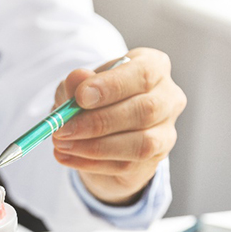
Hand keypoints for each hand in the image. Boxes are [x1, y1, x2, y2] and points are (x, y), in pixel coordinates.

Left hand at [52, 47, 186, 205]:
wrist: (103, 133)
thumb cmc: (95, 101)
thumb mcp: (79, 87)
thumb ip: (77, 83)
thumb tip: (77, 78)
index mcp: (154, 67)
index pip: (143, 74)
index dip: (112, 86)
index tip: (80, 97)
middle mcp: (168, 98)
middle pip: (144, 110)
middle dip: (98, 122)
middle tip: (63, 128)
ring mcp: (165, 132)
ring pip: (140, 143)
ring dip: (94, 147)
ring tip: (62, 144)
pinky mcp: (154, 160)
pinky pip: (126, 165)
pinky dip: (91, 163)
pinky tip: (67, 157)